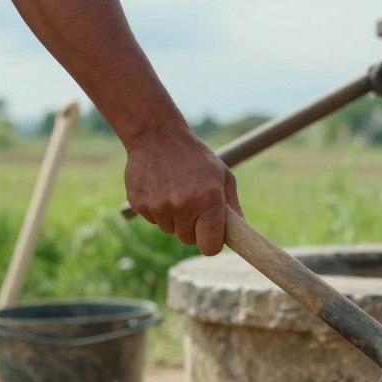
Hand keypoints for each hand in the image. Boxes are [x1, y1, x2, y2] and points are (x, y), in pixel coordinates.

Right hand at [123, 127, 241, 255]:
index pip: (210, 247)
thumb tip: (241, 230)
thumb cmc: (196, 156)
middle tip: (192, 203)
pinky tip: (160, 187)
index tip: (210, 235)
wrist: (156, 135)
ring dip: (174, 217)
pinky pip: (153, 220)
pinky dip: (157, 209)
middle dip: (192, 228)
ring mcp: (159, 207)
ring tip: (175, 190)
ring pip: (170, 230)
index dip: (211, 242)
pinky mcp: (140, 205)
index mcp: (208, 201)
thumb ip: (233, 206)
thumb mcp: (223, 175)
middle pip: (188, 240)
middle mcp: (183, 207)